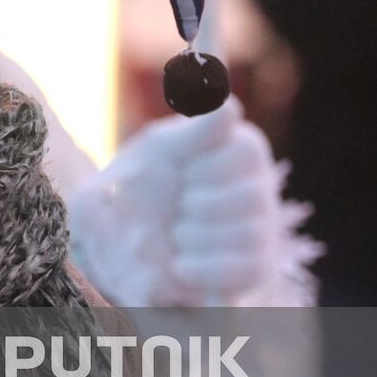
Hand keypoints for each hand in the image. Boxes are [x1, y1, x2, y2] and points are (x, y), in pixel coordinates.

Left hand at [67, 99, 307, 305]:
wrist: (114, 240)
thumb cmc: (138, 185)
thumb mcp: (157, 151)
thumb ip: (195, 131)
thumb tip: (231, 105)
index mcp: (239, 149)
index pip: (247, 150)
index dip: (203, 165)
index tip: (180, 171)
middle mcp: (259, 186)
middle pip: (252, 194)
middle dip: (196, 203)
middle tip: (176, 206)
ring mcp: (262, 230)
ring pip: (247, 234)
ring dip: (194, 236)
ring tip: (176, 234)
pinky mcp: (255, 269)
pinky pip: (247, 270)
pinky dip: (204, 268)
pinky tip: (180, 264)